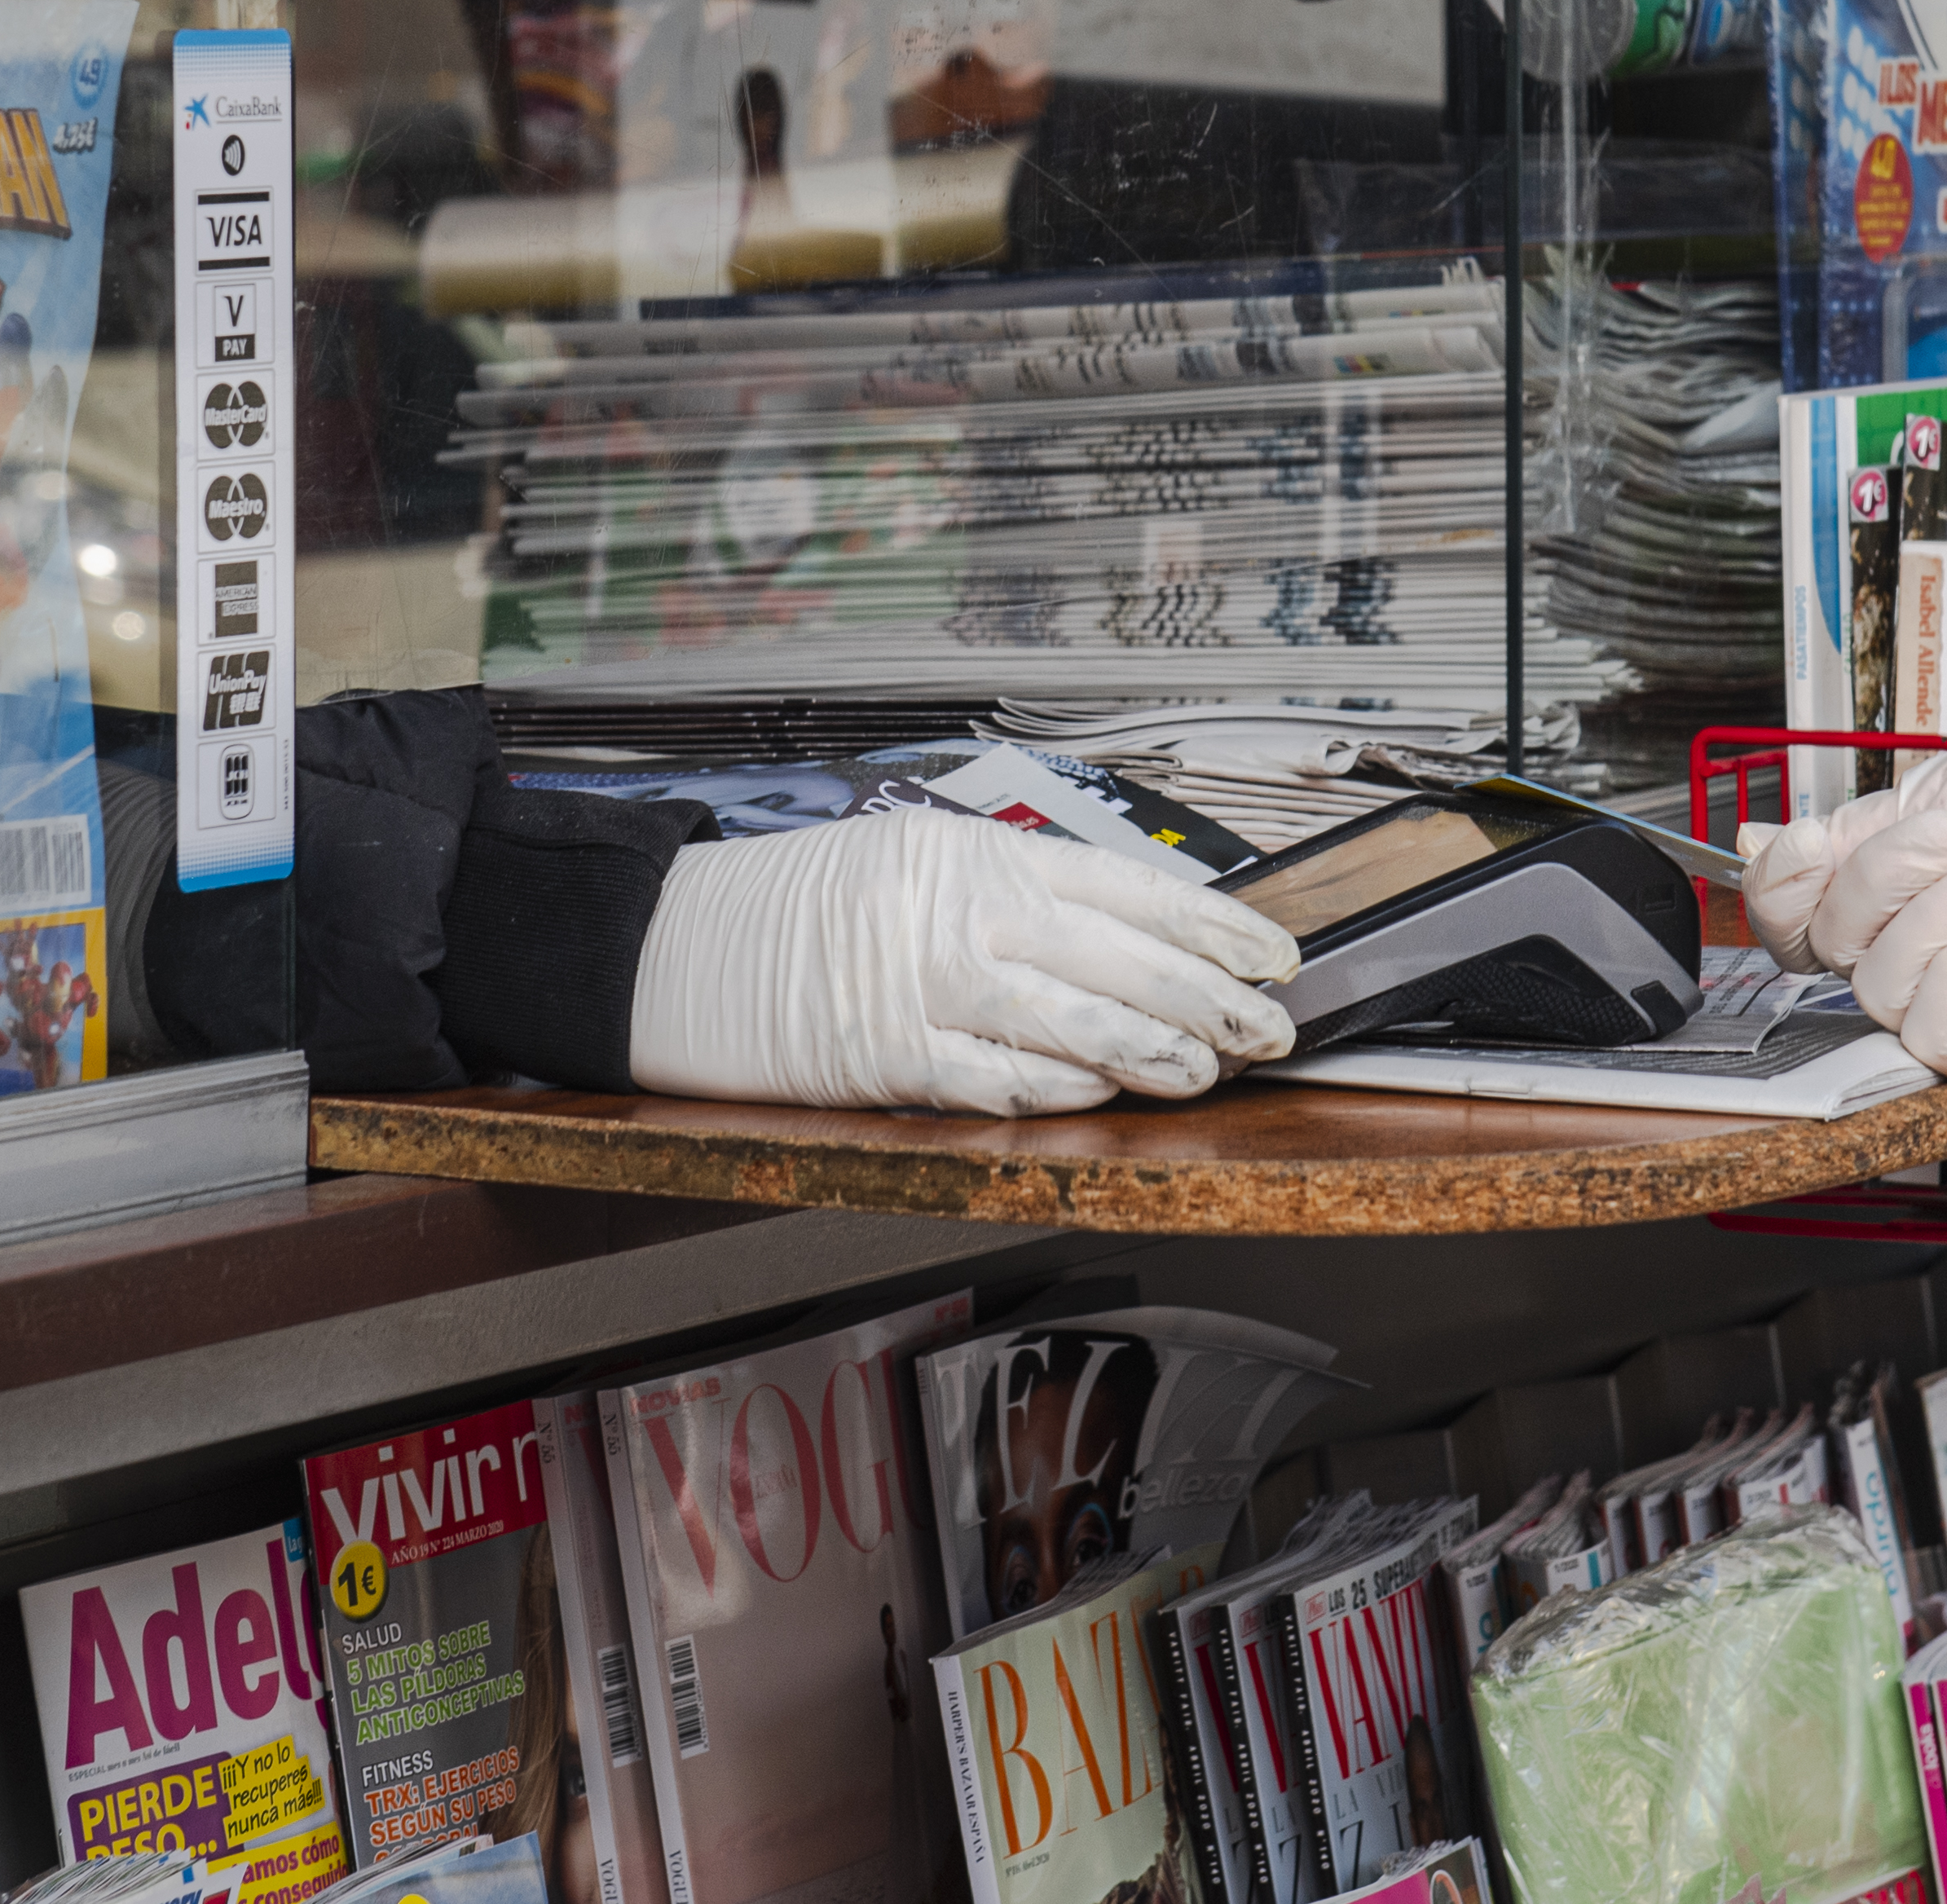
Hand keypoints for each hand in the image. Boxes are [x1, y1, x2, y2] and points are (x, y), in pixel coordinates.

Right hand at [626, 813, 1301, 1115]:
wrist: (676, 946)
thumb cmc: (797, 906)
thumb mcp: (913, 858)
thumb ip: (1011, 893)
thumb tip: (1124, 934)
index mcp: (974, 853)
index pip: (1128, 887)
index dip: (1214, 928)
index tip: (1271, 956)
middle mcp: (961, 913)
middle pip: (1123, 960)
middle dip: (1212, 1001)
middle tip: (1269, 1028)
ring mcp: (927, 989)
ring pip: (1080, 1025)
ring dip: (1158, 1054)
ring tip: (1209, 1070)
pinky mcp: (892, 1061)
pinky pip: (1006, 1084)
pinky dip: (1067, 1091)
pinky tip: (1108, 1094)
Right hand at [1736, 737, 1946, 1092]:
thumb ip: (1852, 828)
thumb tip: (1759, 843)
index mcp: (1901, 888)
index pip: (1791, 914)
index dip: (1781, 882)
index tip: (1810, 841)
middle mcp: (1921, 949)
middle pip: (1820, 944)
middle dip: (1881, 878)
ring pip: (1871, 985)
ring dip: (1935, 915)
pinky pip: (1929, 1031)